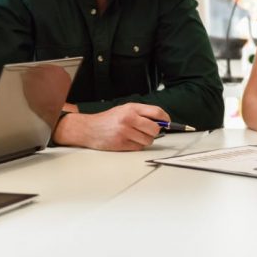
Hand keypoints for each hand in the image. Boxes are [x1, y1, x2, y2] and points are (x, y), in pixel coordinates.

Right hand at [54, 103, 169, 151]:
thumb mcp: (124, 109)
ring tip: (134, 136)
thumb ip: (142, 113)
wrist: (89, 128)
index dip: (165, 119)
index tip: (167, 123)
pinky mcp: (121, 143)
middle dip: (154, 132)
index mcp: (131, 108)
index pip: (157, 112)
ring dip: (145, 140)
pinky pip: (139, 148)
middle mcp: (129, 119)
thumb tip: (162, 121)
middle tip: (147, 131)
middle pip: (155, 129)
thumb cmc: (108, 120)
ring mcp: (125, 132)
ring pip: (148, 140)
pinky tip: (128, 141)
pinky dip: (136, 146)